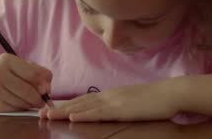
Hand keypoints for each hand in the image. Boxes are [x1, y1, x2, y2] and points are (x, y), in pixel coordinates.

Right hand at [0, 53, 51, 111]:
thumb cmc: (4, 73)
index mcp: (7, 60)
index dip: (44, 84)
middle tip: (43, 101)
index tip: (47, 90)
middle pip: (28, 90)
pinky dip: (22, 108)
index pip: (34, 73)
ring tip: (32, 102)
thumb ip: (36, 72)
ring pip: (22, 101)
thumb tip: (48, 89)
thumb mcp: (18, 66)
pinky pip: (14, 108)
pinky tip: (21, 104)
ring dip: (31, 104)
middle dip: (40, 98)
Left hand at [40, 81, 178, 121]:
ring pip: (84, 106)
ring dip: (65, 111)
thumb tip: (109, 113)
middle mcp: (109, 95)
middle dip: (59, 108)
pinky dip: (84, 114)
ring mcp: (114, 101)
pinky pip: (99, 112)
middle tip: (40, 112)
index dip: (67, 105)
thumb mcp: (132, 103)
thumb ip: (118, 107)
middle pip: (79, 102)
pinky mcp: (121, 109)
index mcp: (111, 95)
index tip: (51, 109)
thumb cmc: (155, 101)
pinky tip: (73, 116)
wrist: (171, 93)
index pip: (84, 100)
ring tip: (48, 115)